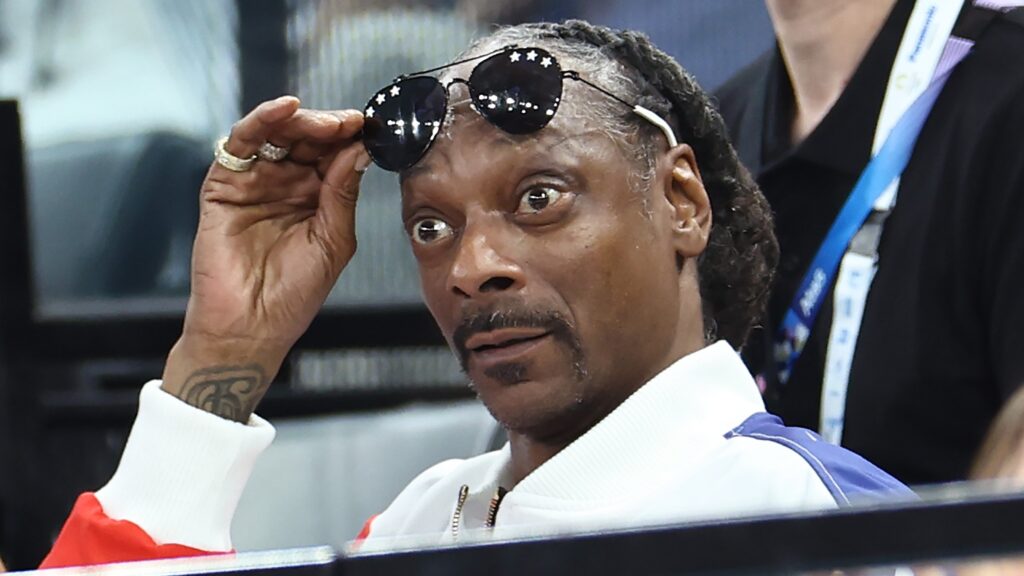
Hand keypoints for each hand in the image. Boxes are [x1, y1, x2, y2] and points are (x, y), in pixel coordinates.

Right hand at [162, 96, 369, 421]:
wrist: (253, 326)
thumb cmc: (294, 293)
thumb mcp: (334, 240)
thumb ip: (343, 192)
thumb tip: (359, 149)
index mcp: (315, 197)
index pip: (333, 154)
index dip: (350, 137)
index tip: (370, 127)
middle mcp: (285, 184)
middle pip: (306, 138)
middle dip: (329, 126)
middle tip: (349, 123)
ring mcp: (254, 182)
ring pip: (276, 134)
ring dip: (301, 120)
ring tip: (326, 123)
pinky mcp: (224, 184)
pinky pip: (240, 143)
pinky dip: (261, 120)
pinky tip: (285, 110)